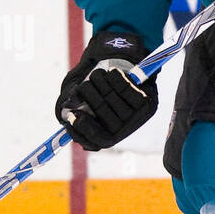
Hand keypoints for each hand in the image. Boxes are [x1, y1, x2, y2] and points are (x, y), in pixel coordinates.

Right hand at [56, 31, 157, 150]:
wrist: (126, 78)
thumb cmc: (97, 92)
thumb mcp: (80, 99)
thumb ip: (70, 104)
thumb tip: (68, 107)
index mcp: (106, 136)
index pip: (95, 140)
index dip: (83, 129)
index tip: (71, 116)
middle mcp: (122, 131)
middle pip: (101, 112)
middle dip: (88, 94)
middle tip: (83, 84)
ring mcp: (136, 118)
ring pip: (111, 97)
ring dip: (99, 81)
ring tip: (96, 75)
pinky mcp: (146, 103)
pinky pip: (125, 88)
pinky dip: (115, 78)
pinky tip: (111, 73)